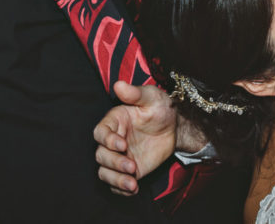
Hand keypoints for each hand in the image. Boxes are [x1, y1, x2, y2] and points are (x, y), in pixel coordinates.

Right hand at [95, 80, 177, 194]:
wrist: (174, 127)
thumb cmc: (161, 107)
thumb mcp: (152, 97)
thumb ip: (135, 93)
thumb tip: (118, 85)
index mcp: (114, 121)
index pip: (100, 132)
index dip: (108, 140)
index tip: (123, 145)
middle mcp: (112, 140)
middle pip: (101, 155)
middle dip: (114, 163)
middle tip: (132, 166)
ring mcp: (119, 157)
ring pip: (105, 172)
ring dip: (115, 180)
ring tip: (132, 184)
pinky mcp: (127, 171)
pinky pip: (117, 184)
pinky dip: (122, 189)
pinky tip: (134, 189)